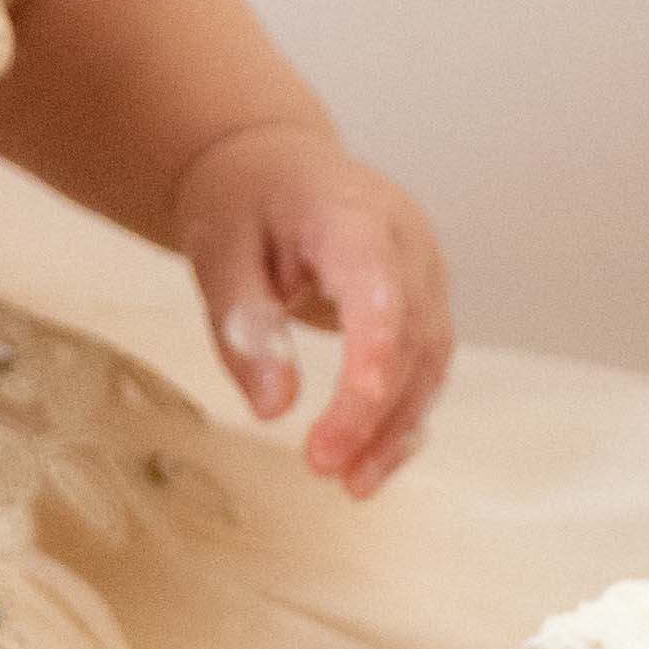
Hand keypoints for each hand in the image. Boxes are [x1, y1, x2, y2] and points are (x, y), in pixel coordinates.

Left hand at [173, 122, 452, 496]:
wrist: (280, 163)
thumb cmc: (244, 201)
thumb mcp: (217, 249)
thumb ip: (244, 322)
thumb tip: (272, 410)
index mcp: (352, 214)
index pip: (377, 291)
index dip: (370, 362)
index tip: (341, 429)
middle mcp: (406, 241)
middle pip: (410, 335)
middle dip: (373, 411)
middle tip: (321, 467)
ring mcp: (425, 272)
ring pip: (430, 360)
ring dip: (396, 428)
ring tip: (352, 485)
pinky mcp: (425, 304)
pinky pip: (427, 367)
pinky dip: (403, 418)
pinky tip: (369, 465)